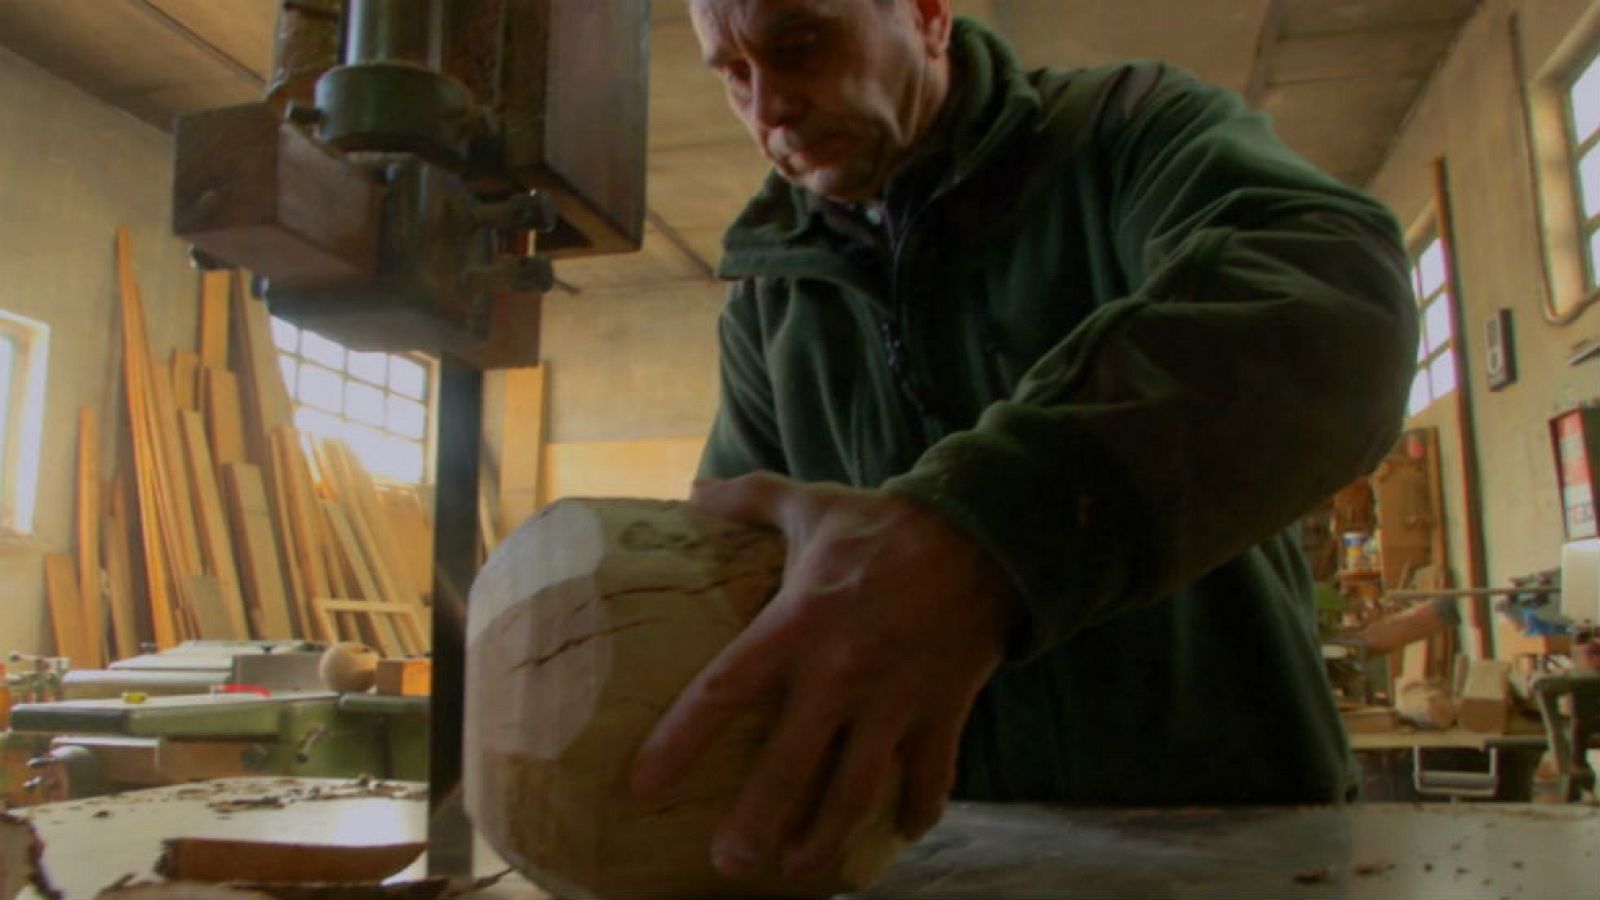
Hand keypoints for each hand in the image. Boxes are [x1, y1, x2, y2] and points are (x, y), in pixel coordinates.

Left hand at [630, 472, 1016, 882]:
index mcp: (797, 625)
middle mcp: (841, 673)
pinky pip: (930, 777)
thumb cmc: (886, 523)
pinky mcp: (942, 711)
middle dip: (758, 822)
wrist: (984, 534)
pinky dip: (916, 810)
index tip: (644, 785)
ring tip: (798, 868)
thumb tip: (692, 489)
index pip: (724, 690)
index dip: (680, 741)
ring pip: (856, 790)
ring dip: (826, 837)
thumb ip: (750, 498)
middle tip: (730, 863)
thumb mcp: (813, 503)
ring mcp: (894, 699)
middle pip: (789, 767)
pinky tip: (899, 834)